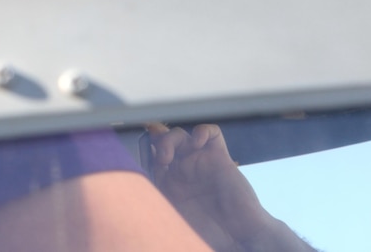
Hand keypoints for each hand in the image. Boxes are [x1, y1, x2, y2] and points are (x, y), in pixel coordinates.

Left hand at [146, 123, 314, 251]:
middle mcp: (182, 172)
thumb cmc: (206, 234)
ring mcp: (200, 163)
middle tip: (160, 158)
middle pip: (162, 142)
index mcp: (168, 185)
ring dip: (172, 138)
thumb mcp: (170, 216)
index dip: (142, 152)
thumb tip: (132, 188)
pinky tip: (197, 141)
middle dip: (156, 143)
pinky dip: (203, 131)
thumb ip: (156, 196)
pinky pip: (211, 134)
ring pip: (181, 135)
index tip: (136, 152)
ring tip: (169, 155)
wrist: (238, 238)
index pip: (150, 158)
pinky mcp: (220, 157)